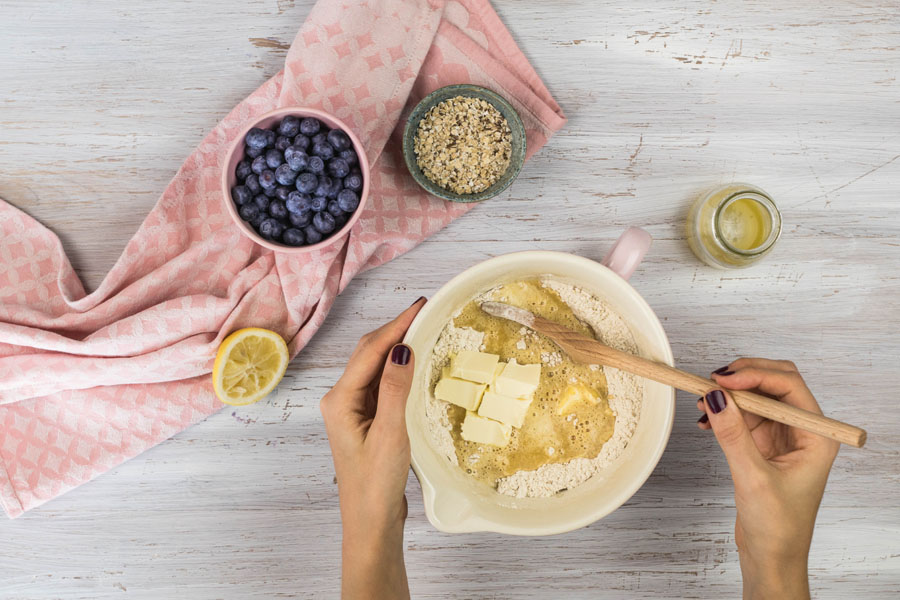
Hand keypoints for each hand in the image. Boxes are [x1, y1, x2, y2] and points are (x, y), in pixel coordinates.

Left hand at [320, 298, 423, 599]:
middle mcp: (341, 400)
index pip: (370, 350)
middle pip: (369, 352)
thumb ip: (395, 389)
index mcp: (340, 400)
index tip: (421, 305)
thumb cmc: (375, 485)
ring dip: (397, 347)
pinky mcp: (365, 419)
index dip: (396, 324)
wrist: (370, 522)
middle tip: (426, 311)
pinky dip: (399, 368)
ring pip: (375, 366)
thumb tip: (402, 349)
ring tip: (424, 329)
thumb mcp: (390, 434)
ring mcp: (352, 409)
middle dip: (396, 329)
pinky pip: (382, 383)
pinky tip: (416, 363)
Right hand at [698, 358, 838, 599]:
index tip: (724, 379)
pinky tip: (706, 421)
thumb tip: (716, 397)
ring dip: (728, 396)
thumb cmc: (778, 527)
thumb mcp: (753, 477)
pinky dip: (723, 413)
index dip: (755, 376)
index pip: (789, 387)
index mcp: (816, 437)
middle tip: (712, 382)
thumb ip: (733, 434)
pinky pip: (742, 416)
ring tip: (702, 403)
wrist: (771, 557)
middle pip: (774, 384)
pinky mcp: (763, 445)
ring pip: (754, 398)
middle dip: (742, 379)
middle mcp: (802, 431)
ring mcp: (782, 437)